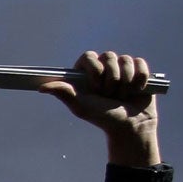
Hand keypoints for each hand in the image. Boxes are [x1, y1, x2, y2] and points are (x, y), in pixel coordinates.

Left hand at [39, 50, 161, 167]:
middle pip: (109, 56)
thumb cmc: (102, 117)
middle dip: (111, 79)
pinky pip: (140, 64)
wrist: (130, 126)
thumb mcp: (81, 107)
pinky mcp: (139, 70)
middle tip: (109, 95)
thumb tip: (42, 87)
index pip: (88, 56)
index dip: (94, 69)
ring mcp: (122, 67)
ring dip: (126, 82)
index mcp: (87, 72)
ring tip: (123, 95)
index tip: (96, 86)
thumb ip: (63, 93)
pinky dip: (140, 79)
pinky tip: (137, 90)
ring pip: (126, 60)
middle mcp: (104, 67)